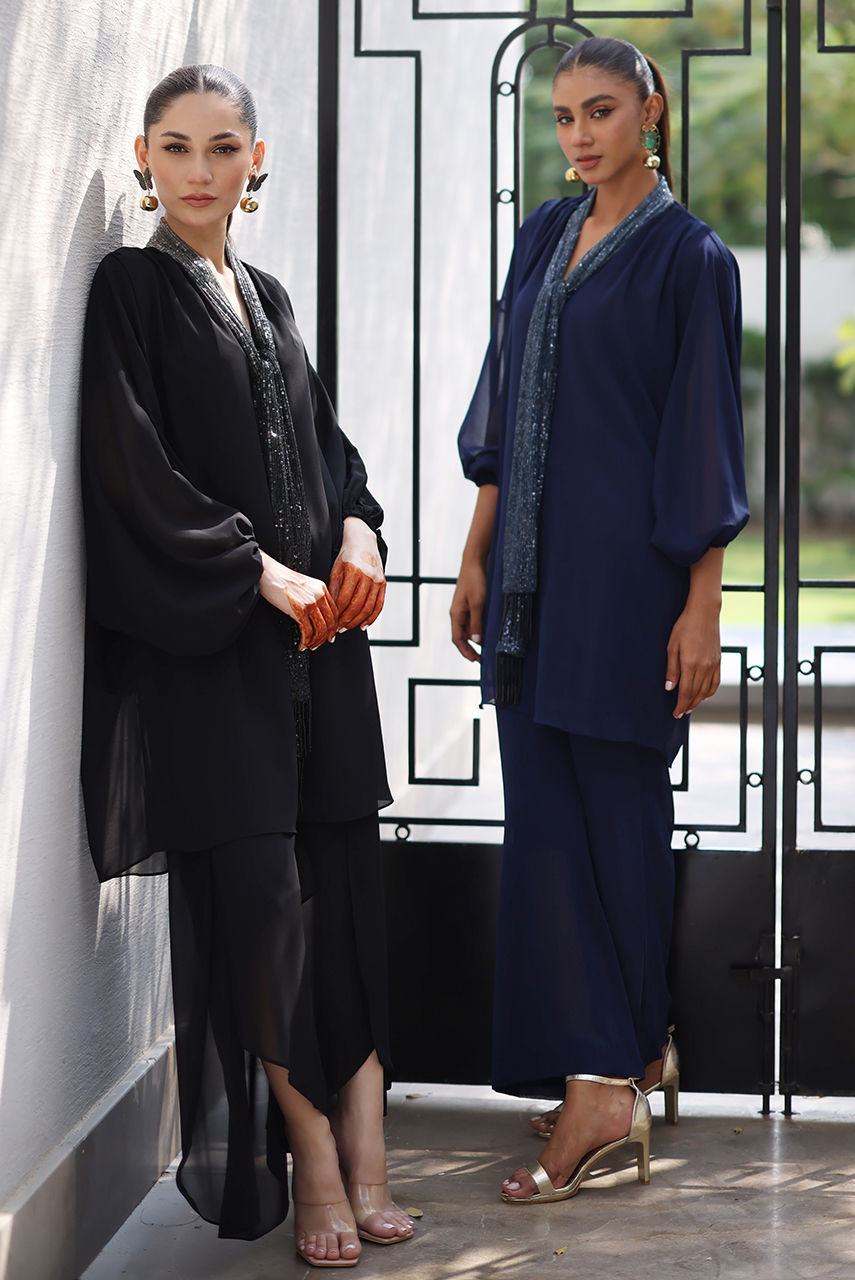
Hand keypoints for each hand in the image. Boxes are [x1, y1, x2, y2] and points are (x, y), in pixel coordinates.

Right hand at [259, 550, 336, 649]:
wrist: (268, 574)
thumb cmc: (282, 579)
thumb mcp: (305, 585)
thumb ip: (314, 597)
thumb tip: (317, 615)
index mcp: (322, 589)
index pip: (334, 612)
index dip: (333, 626)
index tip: (330, 634)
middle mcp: (319, 595)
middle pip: (330, 622)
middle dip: (325, 637)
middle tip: (320, 643)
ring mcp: (310, 603)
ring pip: (320, 629)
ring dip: (316, 641)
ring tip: (310, 646)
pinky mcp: (299, 610)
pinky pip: (307, 631)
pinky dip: (306, 641)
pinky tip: (302, 644)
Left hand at [329, 517, 385, 631]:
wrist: (364, 542)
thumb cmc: (347, 555)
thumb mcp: (336, 569)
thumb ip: (334, 588)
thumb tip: (331, 609)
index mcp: (353, 570)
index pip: (344, 599)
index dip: (337, 613)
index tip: (330, 622)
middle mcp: (368, 575)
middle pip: (357, 605)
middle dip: (346, 620)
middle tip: (337, 629)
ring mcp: (377, 580)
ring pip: (368, 607)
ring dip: (357, 621)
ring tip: (347, 627)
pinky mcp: (383, 583)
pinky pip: (379, 605)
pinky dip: (372, 617)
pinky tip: (364, 625)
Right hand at [450, 559, 486, 661]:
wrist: (474, 562)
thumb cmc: (475, 581)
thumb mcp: (478, 603)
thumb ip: (477, 623)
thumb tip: (476, 641)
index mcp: (456, 615)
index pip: (457, 639)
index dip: (465, 651)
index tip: (475, 660)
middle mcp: (457, 614)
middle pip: (463, 636)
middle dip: (472, 647)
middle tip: (483, 656)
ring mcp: (463, 609)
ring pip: (469, 628)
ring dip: (477, 636)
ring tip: (490, 644)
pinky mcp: (470, 604)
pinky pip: (473, 620)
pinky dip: (480, 627)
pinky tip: (489, 629)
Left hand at [665, 600, 721, 717]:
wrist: (704, 613)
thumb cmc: (685, 626)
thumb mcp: (672, 647)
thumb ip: (672, 669)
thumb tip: (670, 687)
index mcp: (690, 663)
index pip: (685, 692)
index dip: (680, 705)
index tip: (675, 713)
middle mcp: (704, 666)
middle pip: (696, 694)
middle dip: (688, 705)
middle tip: (680, 713)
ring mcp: (713, 664)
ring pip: (706, 690)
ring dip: (698, 701)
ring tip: (690, 707)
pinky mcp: (718, 660)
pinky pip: (716, 682)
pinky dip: (710, 692)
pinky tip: (704, 695)